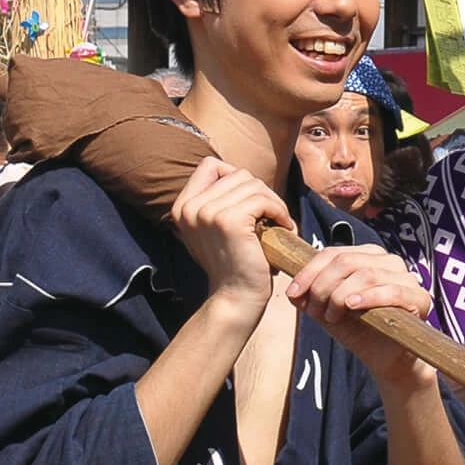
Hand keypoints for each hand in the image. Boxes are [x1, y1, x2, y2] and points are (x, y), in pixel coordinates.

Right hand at [169, 157, 292, 310]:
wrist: (236, 298)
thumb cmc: (232, 265)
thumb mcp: (213, 229)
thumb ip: (216, 201)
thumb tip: (236, 175)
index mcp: (181, 207)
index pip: (210, 165)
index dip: (235, 177)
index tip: (249, 202)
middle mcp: (190, 207)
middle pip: (237, 174)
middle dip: (260, 193)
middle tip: (270, 217)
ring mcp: (207, 213)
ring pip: (252, 185)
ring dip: (272, 202)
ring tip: (278, 224)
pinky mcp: (229, 221)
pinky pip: (262, 199)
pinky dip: (279, 210)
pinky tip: (283, 227)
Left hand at [288, 244, 434, 391]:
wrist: (384, 358)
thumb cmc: (358, 330)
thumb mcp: (327, 311)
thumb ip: (311, 298)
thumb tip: (293, 291)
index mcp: (366, 257)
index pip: (333, 254)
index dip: (309, 272)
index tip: (293, 292)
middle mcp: (388, 261)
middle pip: (346, 261)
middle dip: (323, 286)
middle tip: (316, 310)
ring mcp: (406, 277)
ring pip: (366, 274)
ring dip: (340, 295)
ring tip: (332, 315)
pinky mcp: (419, 298)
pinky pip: (392, 291)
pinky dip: (369, 297)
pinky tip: (352, 306)